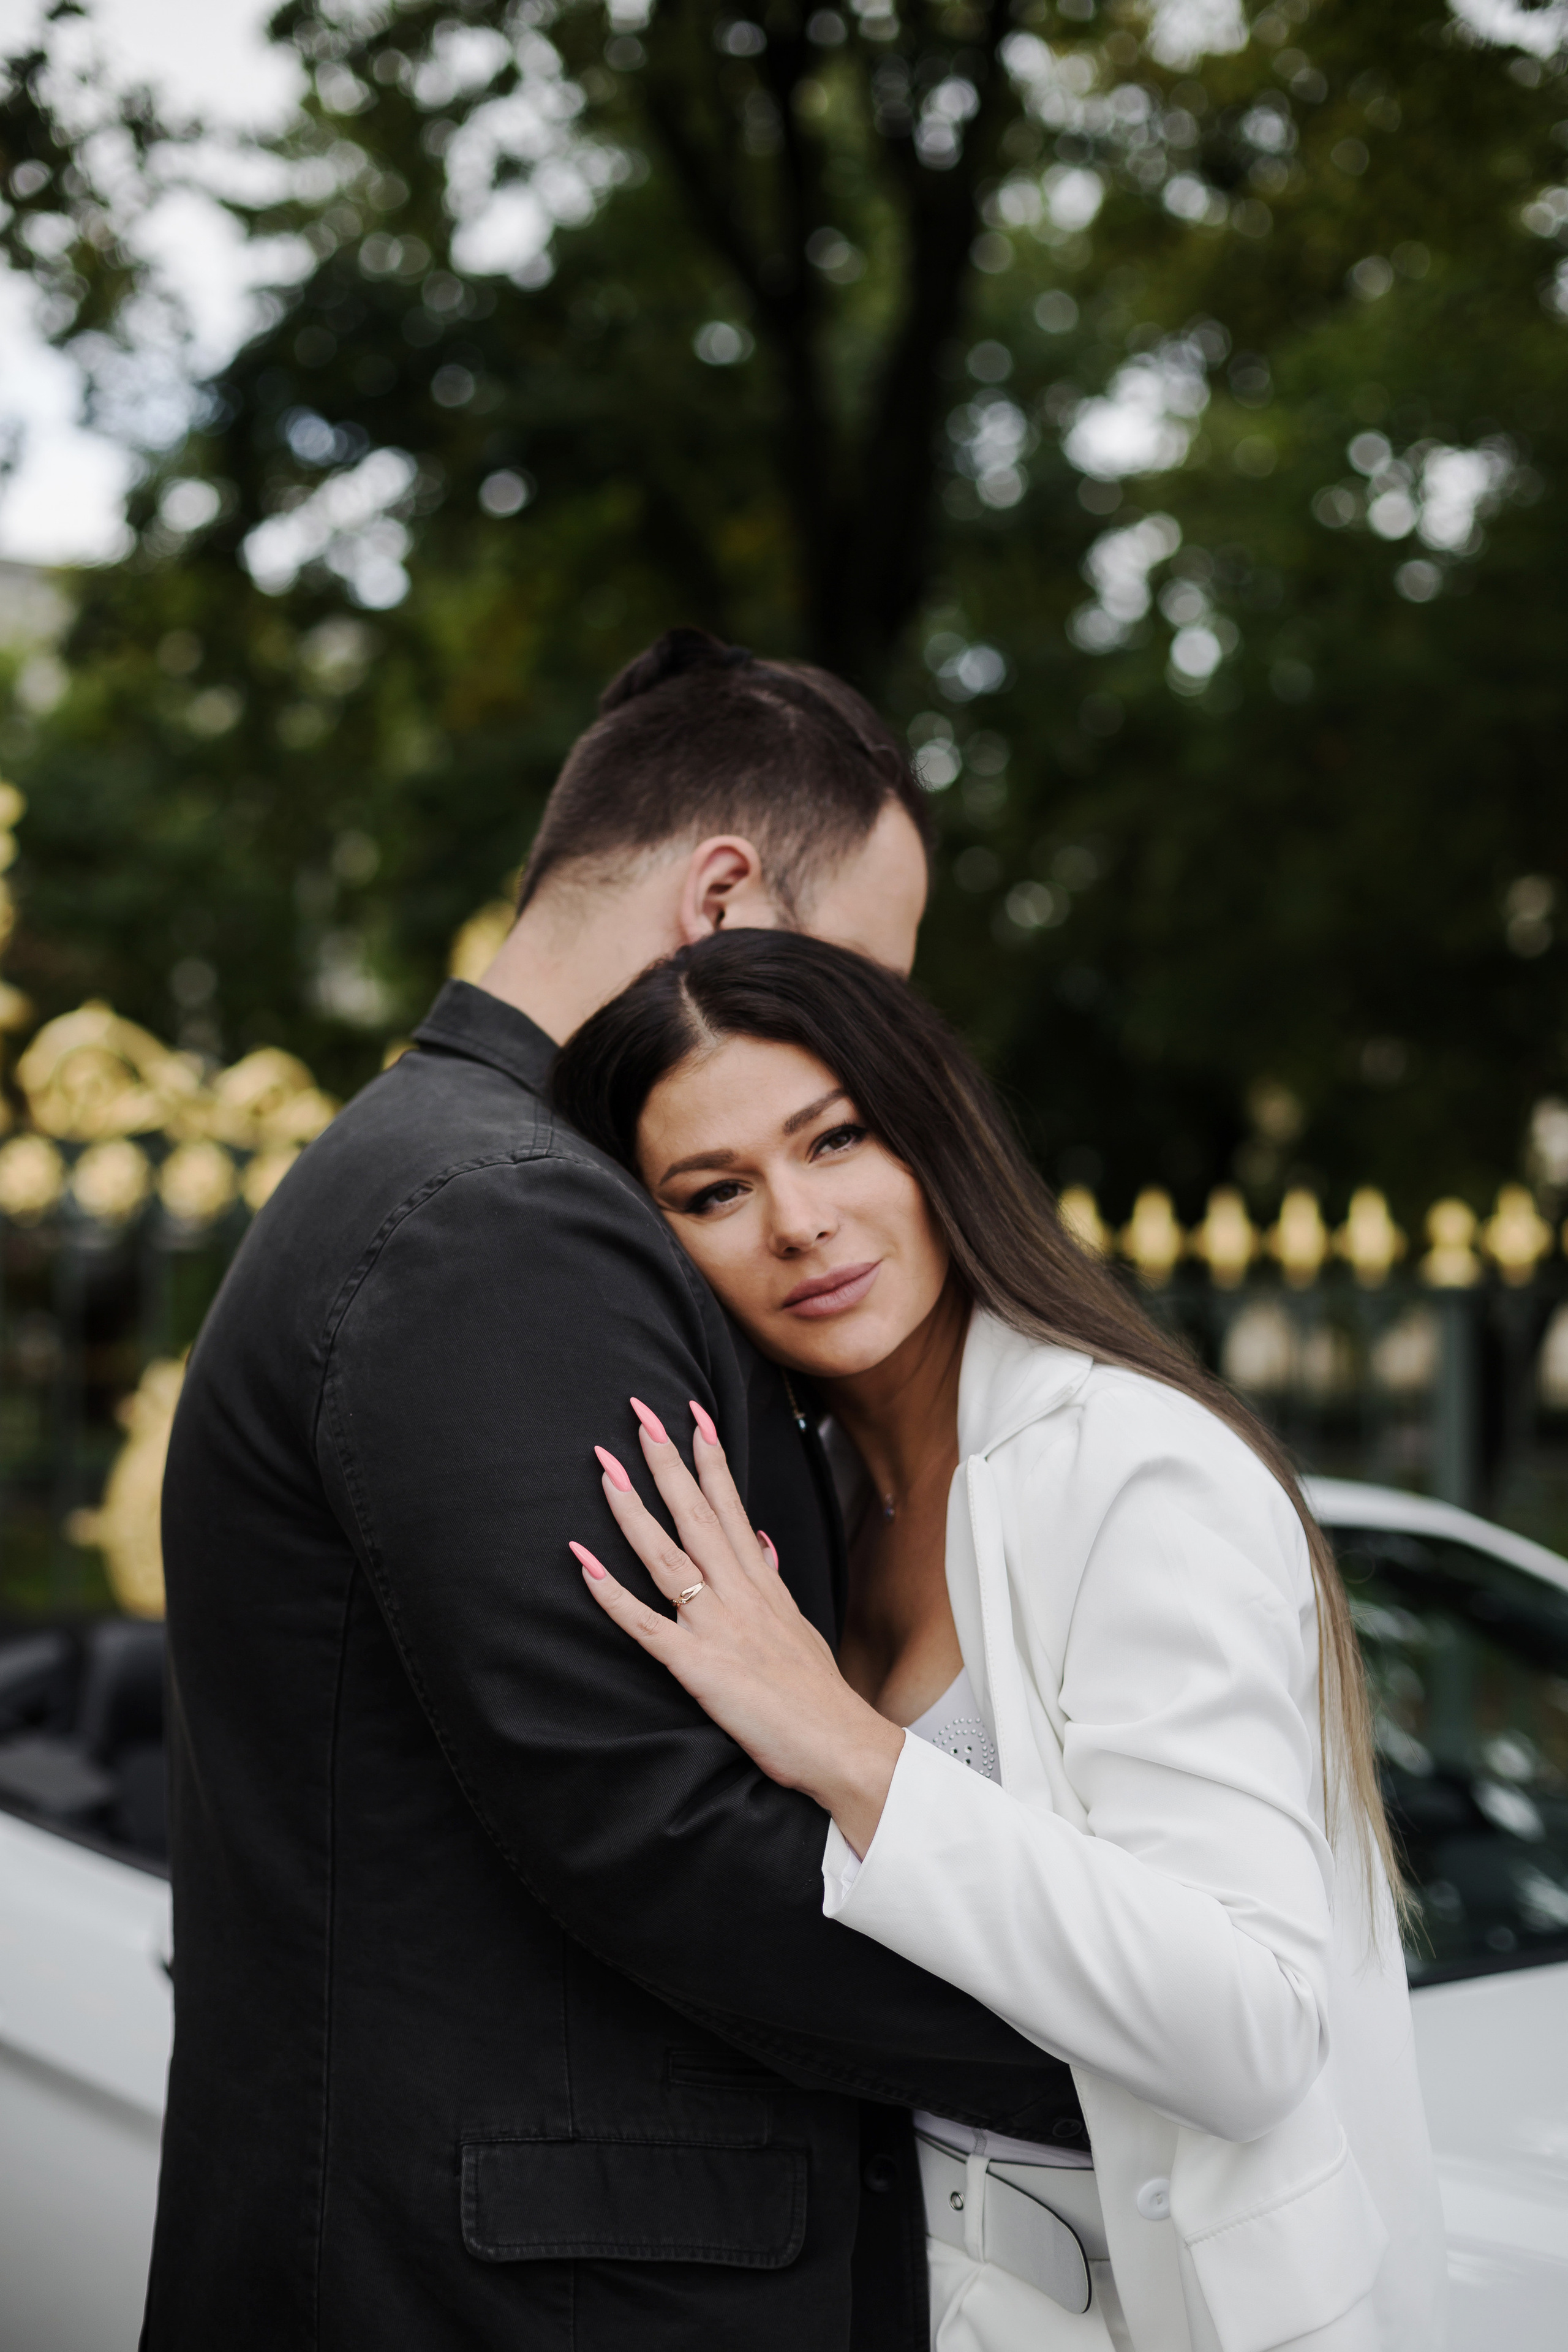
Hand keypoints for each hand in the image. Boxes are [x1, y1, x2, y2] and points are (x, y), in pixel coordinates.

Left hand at [571, 1399, 903, 1856]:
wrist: (841, 1744)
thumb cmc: (817, 1693)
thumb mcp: (798, 1624)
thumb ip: (773, 1579)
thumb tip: (760, 1541)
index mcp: (761, 1583)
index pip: (731, 1506)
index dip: (709, 1458)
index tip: (692, 1415)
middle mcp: (739, 1594)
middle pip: (696, 1515)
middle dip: (666, 1462)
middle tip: (638, 1415)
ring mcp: (717, 1627)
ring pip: (667, 1557)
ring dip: (633, 1512)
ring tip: (606, 1471)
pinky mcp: (698, 1667)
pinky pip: (645, 1626)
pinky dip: (611, 1595)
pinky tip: (583, 1565)